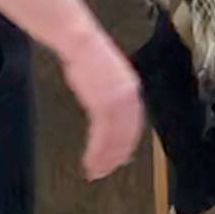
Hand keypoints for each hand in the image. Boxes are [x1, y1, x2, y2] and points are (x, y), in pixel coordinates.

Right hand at [60, 31, 144, 180]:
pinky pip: (103, 135)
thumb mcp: (105, 80)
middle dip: (117, 156)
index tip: (121, 157)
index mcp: (131, 90)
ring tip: (96, 171)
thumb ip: (109, 99)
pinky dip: (97, 150)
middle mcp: (129, 97)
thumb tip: (106, 118)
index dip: (127, 144)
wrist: (80, 42)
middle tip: (107, 171)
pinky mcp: (103, 103)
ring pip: (115, 138)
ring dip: (106, 158)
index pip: (134, 124)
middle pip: (127, 135)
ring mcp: (117, 101)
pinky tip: (91, 160)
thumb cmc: (87, 59)